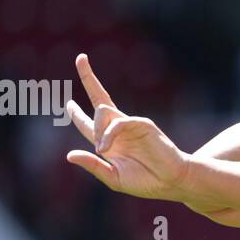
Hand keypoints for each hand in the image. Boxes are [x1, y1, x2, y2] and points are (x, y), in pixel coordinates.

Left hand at [65, 54, 190, 198]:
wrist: (171, 182)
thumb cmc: (146, 182)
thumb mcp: (113, 177)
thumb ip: (93, 165)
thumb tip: (69, 155)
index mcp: (110, 141)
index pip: (90, 122)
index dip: (77, 113)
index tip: (68, 104)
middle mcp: (119, 128)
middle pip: (99, 98)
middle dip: (88, 77)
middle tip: (81, 58)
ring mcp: (131, 124)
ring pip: (102, 110)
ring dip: (96, 129)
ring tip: (102, 149)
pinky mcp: (142, 124)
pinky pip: (117, 122)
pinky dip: (108, 135)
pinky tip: (105, 148)